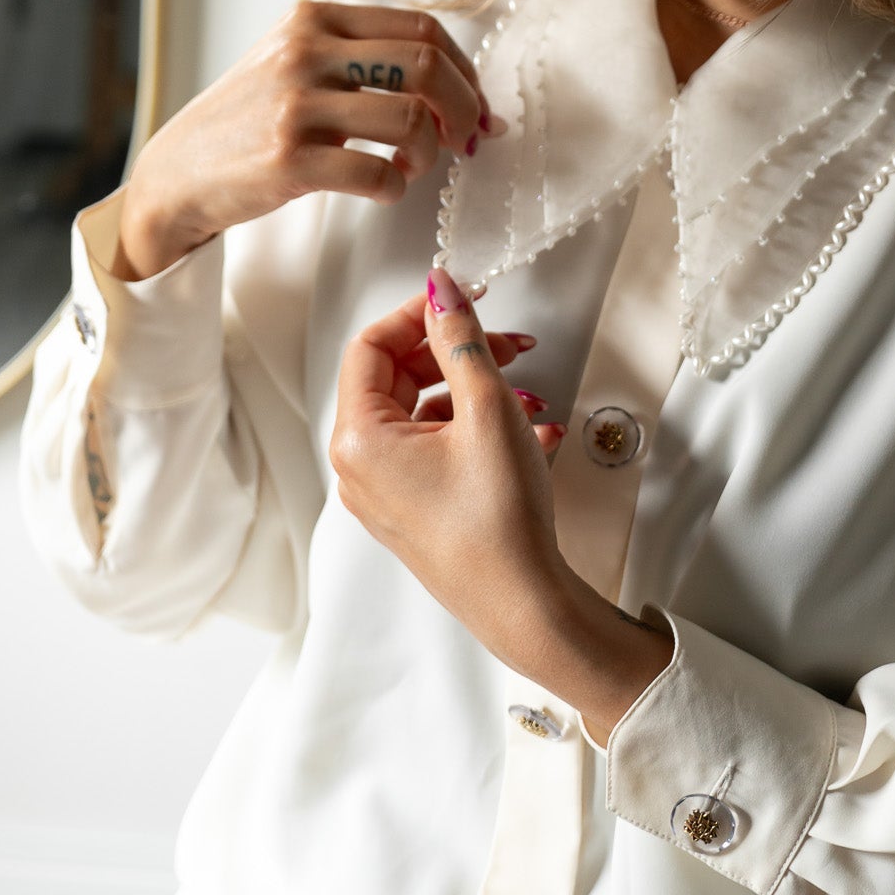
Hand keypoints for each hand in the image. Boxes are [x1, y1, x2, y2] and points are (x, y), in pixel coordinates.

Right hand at [115, 0, 502, 278]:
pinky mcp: (289, 160)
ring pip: (410, 120)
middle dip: (465, 107)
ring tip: (411, 166)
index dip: (465, 69)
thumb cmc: (248, 120)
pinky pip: (377, 173)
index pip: (421, 29)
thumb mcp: (294, 59)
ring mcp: (295, 105)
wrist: (178, 172)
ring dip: (429, 152)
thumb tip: (455, 80)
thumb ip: (362, 55)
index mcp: (315, 20)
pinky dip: (395, 187)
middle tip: (467, 138)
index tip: (476, 103)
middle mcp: (305, 52)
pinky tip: (383, 188)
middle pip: (426, 65)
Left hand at [329, 272, 568, 670]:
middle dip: (457, 352)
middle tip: (509, 344)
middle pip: (398, 377)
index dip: (419, 312)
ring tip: (530, 396)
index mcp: (359, 439)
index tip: (464, 298)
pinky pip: (439, 449)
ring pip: (425, 414)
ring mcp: (387, 493)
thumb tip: (442, 289)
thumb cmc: (498, 521)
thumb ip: (461, 339)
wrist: (525, 606)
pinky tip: (535, 432)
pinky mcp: (417, 509)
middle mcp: (361, 468)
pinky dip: (480, 430)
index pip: (371, 345)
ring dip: (477, 392)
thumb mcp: (487, 409)